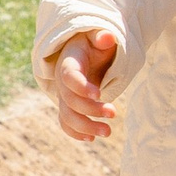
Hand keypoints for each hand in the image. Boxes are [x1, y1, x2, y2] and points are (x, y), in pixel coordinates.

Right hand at [51, 29, 119, 143]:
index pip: (69, 77)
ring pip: (67, 116)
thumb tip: (107, 37)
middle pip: (70, 100)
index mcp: (68, 63)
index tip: (99, 93)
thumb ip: (102, 38)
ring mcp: (63, 97)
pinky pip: (66, 123)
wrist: (83, 54)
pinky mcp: (68, 107)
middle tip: (114, 113)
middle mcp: (62, 82)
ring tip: (108, 132)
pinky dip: (76, 133)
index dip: (81, 87)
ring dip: (85, 127)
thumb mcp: (97, 38)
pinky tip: (92, 138)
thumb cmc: (93, 45)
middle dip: (90, 110)